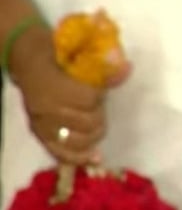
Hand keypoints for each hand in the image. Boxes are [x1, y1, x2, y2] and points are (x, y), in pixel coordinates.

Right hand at [7, 24, 130, 165]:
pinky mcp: (39, 134)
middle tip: (98, 108)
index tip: (100, 91)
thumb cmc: (57, 54)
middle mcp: (47, 108)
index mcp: (54, 85)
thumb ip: (103, 66)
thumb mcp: (79, 52)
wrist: (27, 60)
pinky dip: (79, 157)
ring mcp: (42, 124)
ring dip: (93, 136)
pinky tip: (94, 157)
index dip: (99, 97)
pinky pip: (61, 153)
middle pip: (87, 123)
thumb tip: (127, 69)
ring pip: (78, 141)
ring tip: (96, 127)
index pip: (89, 100)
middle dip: (99, 116)